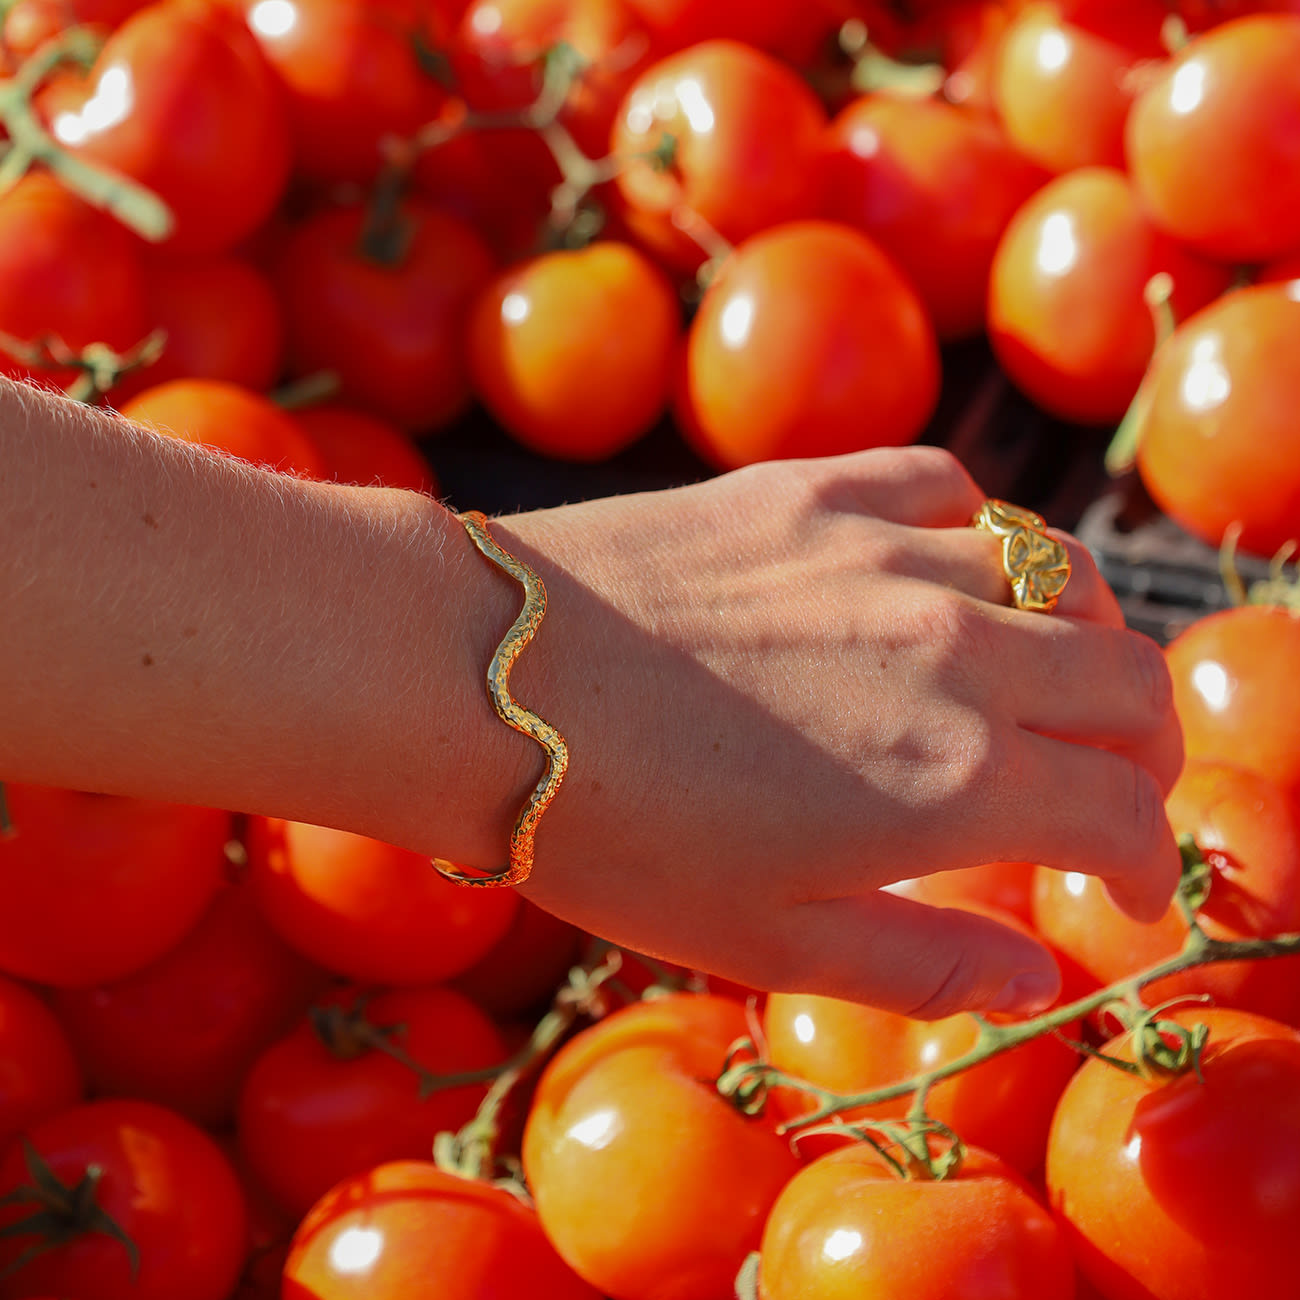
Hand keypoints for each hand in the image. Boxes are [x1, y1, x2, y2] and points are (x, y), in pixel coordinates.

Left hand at [492, 446, 1182, 1017]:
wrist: (482, 680)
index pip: (1124, 813)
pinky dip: (982, 534)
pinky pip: (950, 487)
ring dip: (1082, 640)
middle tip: (1110, 790)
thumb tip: (1034, 977)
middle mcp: (953, 651)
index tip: (1124, 890)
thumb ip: (922, 964)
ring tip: (1045, 683)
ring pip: (1057, 574)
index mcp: (954, 779)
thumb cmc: (614, 830)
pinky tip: (950, 570)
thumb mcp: (767, 942)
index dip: (1148, 864)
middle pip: (1129, 682)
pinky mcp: (816, 490)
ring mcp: (887, 554)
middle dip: (1144, 751)